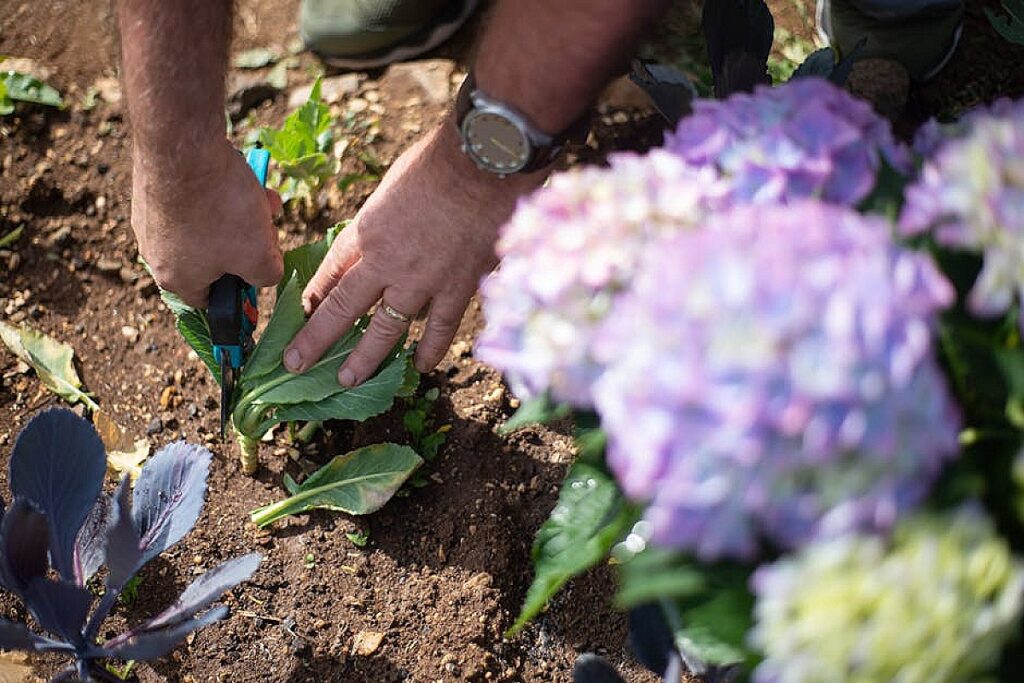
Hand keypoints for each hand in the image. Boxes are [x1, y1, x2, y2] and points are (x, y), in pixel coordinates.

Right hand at [131, 138, 283, 307]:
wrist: (182, 144)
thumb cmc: (221, 210)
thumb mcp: (259, 255)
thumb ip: (266, 276)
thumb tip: (264, 274)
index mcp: (175, 278)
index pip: (209, 300)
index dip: (239, 290)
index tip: (258, 270)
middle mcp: (153, 252)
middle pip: (213, 258)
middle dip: (246, 242)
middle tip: (267, 226)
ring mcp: (149, 216)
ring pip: (207, 224)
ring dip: (239, 213)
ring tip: (262, 197)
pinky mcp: (150, 186)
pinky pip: (193, 197)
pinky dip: (218, 191)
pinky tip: (239, 175)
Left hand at [283, 118, 543, 385]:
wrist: (483, 162)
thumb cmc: (437, 162)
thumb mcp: (390, 186)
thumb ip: (381, 219)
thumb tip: (379, 238)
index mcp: (364, 232)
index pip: (329, 273)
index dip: (311, 298)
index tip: (299, 315)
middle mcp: (384, 264)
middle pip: (342, 309)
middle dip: (315, 340)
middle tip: (296, 363)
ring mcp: (421, 281)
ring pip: (385, 330)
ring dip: (364, 358)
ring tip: (347, 379)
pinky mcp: (457, 289)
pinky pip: (439, 329)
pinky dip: (429, 351)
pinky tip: (419, 367)